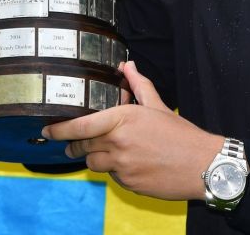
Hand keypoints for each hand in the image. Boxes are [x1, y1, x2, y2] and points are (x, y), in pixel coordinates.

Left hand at [43, 62, 221, 200]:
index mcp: (123, 119)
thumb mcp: (158, 106)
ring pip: (93, 163)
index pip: (80, 126)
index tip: (48, 130)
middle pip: (82, 147)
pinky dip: (115, 170)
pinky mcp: (128, 183)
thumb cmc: (181, 135)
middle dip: (75, 146)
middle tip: (73, 143)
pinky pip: (111, 176)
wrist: (202, 165)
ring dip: (96, 158)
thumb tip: (127, 65)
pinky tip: (130, 163)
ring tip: (109, 152)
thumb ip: (138, 85)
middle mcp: (118, 142)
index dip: (59, 130)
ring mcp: (122, 165)